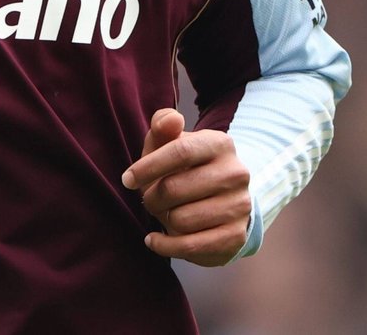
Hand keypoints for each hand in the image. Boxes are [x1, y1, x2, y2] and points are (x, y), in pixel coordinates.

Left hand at [121, 108, 251, 266]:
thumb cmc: (185, 168)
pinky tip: (154, 239)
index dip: (148, 167)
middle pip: (174, 189)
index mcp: (220, 144)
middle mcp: (236, 173)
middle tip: (150, 199)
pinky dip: (164, 246)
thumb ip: (164, 124)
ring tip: (164, 213)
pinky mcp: (236, 237)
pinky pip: (190, 246)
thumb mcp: (172, 143)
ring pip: (180, 220)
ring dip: (162, 220)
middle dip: (152, 197)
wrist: (223, 201)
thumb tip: (171, 120)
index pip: (180, 152)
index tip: (127, 179)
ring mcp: (239, 206)